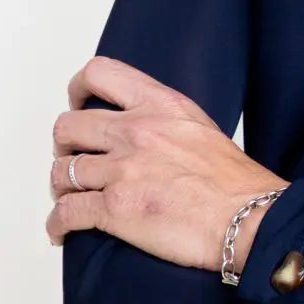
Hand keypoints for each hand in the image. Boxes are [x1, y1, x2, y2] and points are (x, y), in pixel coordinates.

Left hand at [46, 56, 289, 274]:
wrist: (246, 216)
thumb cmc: (231, 178)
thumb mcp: (196, 124)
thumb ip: (162, 118)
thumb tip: (138, 127)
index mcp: (160, 103)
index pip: (99, 73)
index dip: (78, 88)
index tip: (78, 103)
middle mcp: (136, 130)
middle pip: (68, 125)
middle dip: (63, 145)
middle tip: (72, 156)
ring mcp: (122, 169)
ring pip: (61, 171)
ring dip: (61, 186)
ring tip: (70, 195)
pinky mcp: (115, 209)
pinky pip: (65, 213)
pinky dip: (57, 224)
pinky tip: (62, 230)